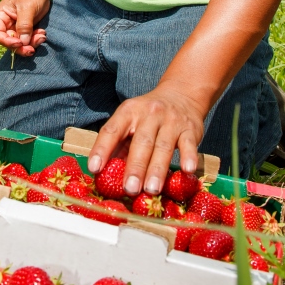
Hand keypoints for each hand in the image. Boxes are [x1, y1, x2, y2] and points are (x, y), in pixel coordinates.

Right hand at [0, 0, 50, 55]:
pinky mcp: (25, 29)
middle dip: (21, 46)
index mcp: (0, 16)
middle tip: (32, 49)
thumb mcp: (27, 8)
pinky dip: (35, 39)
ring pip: (19, 43)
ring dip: (30, 44)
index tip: (20, 43)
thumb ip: (24, 25)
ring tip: (42, 36)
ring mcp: (15, 27)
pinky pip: (28, 40)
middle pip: (9, 42)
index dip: (7, 42)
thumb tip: (22, 42)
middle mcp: (5, 23)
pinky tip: (42, 33)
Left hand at [87, 85, 204, 195]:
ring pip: (163, 146)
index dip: (102, 149)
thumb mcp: (130, 122)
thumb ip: (119, 145)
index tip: (94, 168)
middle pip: (141, 142)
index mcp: (128, 112)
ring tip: (151, 190)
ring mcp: (171, 120)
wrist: (182, 94)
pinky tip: (187, 170)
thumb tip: (104, 173)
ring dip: (157, 169)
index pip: (112, 130)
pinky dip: (189, 157)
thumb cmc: (148, 117)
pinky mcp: (190, 129)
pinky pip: (189, 144)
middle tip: (129, 189)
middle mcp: (149, 114)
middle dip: (135, 167)